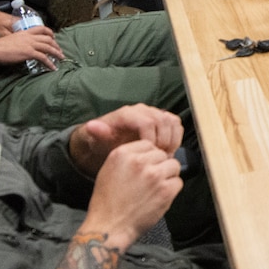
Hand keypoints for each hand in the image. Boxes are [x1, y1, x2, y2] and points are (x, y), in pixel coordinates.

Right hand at [0, 26, 63, 69]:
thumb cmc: (0, 46)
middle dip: (56, 45)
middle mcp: (29, 37)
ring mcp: (30, 44)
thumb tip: (24, 48)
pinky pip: (43, 57)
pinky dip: (50, 63)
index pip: (41, 28)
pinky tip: (52, 67)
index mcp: (25, 32)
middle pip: (48, 38)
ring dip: (56, 53)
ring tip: (61, 58)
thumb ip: (21, 42)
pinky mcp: (29, 52)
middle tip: (60, 51)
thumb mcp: (12, 40)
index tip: (54, 38)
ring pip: (48, 47)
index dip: (50, 32)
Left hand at [68, 104, 183, 176]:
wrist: (107, 141)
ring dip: (172, 140)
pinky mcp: (161, 120)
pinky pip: (176, 124)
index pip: (147, 122)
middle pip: (162, 120)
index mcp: (127, 114)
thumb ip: (97, 132)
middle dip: (164, 141)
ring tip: (164, 155)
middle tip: (159, 157)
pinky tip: (168, 151)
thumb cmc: (103, 142)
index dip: (151, 139)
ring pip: (172, 121)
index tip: (149, 154)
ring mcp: (153, 114)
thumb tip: (92, 126)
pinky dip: (176, 138)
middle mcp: (142, 110)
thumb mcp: (97, 140)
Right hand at [82, 140, 181, 243]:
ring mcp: (153, 175)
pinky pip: (178, 182)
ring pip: (173, 166)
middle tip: (152, 181)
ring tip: (156, 188)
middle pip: (162, 154)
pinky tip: (160, 197)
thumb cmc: (107, 203)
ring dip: (168, 176)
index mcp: (122, 154)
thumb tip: (147, 154)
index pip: (148, 144)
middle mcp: (138, 162)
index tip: (147, 167)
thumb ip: (127, 159)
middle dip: (159, 166)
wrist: (109, 227)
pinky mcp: (165, 191)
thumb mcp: (108, 171)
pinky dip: (172, 190)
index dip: (150, 157)